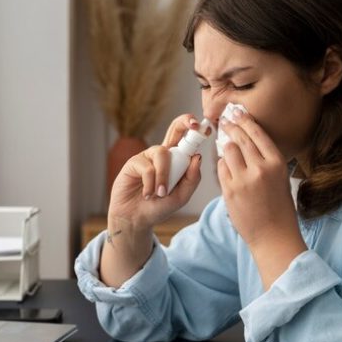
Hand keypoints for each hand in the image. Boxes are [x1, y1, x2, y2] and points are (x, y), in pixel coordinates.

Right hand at [108, 114, 203, 229]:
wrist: (137, 219)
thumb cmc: (159, 207)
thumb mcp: (181, 196)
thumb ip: (192, 179)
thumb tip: (197, 157)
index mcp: (177, 160)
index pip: (187, 139)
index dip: (195, 130)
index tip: (207, 128)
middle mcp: (163, 154)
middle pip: (174, 128)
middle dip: (184, 122)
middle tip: (193, 124)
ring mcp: (148, 156)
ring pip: (162, 154)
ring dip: (164, 177)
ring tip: (160, 194)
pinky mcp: (134, 163)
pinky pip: (147, 168)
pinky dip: (150, 184)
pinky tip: (147, 194)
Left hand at [217, 109, 302, 248]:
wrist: (273, 235)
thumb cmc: (279, 207)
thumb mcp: (280, 178)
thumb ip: (265, 159)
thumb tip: (246, 140)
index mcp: (277, 163)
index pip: (257, 133)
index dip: (245, 121)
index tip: (237, 113)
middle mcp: (260, 168)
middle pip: (240, 138)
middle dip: (231, 127)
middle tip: (226, 121)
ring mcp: (243, 179)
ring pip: (227, 151)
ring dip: (226, 146)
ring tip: (226, 144)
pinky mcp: (229, 190)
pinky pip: (221, 168)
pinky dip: (222, 164)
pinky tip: (225, 165)